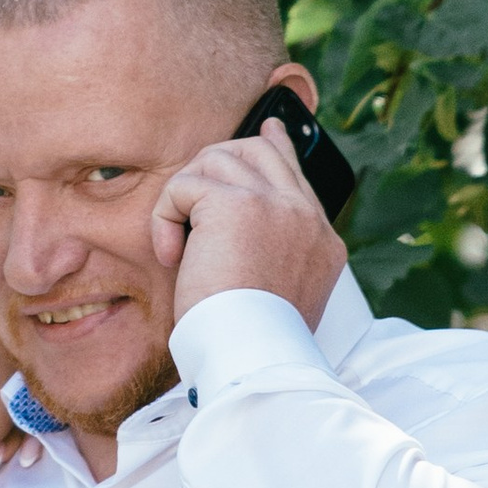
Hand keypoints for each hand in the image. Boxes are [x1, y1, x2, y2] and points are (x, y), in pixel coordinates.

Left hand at [149, 115, 347, 329]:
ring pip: (217, 160)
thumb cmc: (250, 342)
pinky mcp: (236, 204)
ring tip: (178, 245)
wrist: (250, 357)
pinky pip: (184, 186)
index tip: (269, 130)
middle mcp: (305, 217)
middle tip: (188, 192)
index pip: (298, 175)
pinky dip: (165, 218)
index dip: (276, 148)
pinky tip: (170, 254)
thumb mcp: (274, 296)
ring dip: (184, 198)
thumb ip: (272, 255)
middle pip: (260, 149)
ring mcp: (277, 205)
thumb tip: (243, 227)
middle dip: (216, 162)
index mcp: (322, 242)